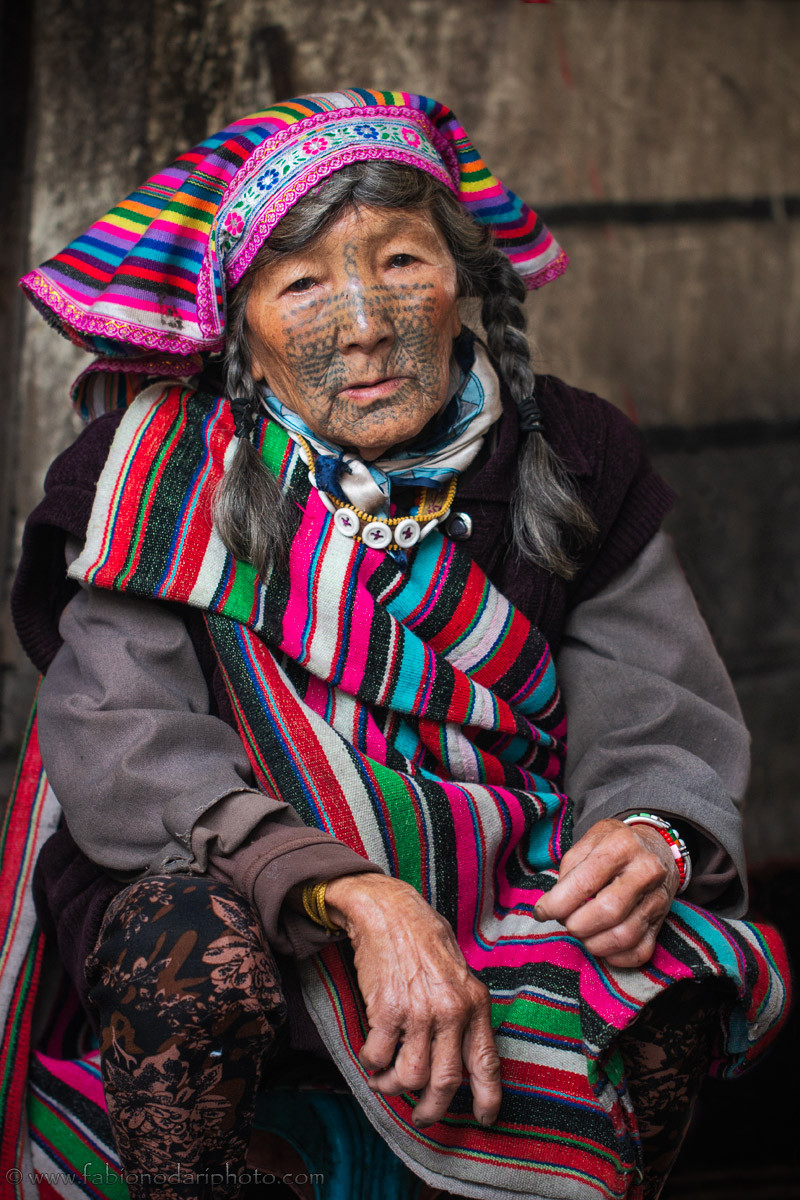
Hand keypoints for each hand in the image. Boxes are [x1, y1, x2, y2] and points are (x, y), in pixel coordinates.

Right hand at [324, 873, 500, 1127]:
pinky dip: (371, 1063)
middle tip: (422, 1116)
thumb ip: (463, 1012)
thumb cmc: (424, 939)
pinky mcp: (386, 1010)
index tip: (483, 1118)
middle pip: (444, 1083)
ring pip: (409, 1077)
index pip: (486, 1063)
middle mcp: (451, 1011)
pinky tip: (371, 1055)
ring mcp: (418, 1012)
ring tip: (385, 1080)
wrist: (389, 910)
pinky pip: (378, 1057)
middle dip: (431, 1110)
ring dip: (393, 1086)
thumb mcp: (458, 973)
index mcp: (475, 1003)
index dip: (487, 1098)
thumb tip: (461, 1056)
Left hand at [533, 818, 679, 967]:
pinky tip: (601, 943)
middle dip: (576, 924)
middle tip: (565, 921)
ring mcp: (657, 899)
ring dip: (593, 943)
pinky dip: (614, 956)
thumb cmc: (616, 845)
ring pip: (624, 936)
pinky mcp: (662, 923)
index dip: (557, 903)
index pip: (585, 882)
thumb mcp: (590, 840)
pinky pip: (639, 952)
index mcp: (622, 846)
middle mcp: (645, 872)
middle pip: (608, 911)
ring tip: (581, 932)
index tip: (542, 912)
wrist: (657, 848)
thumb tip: (554, 903)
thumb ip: (570, 868)